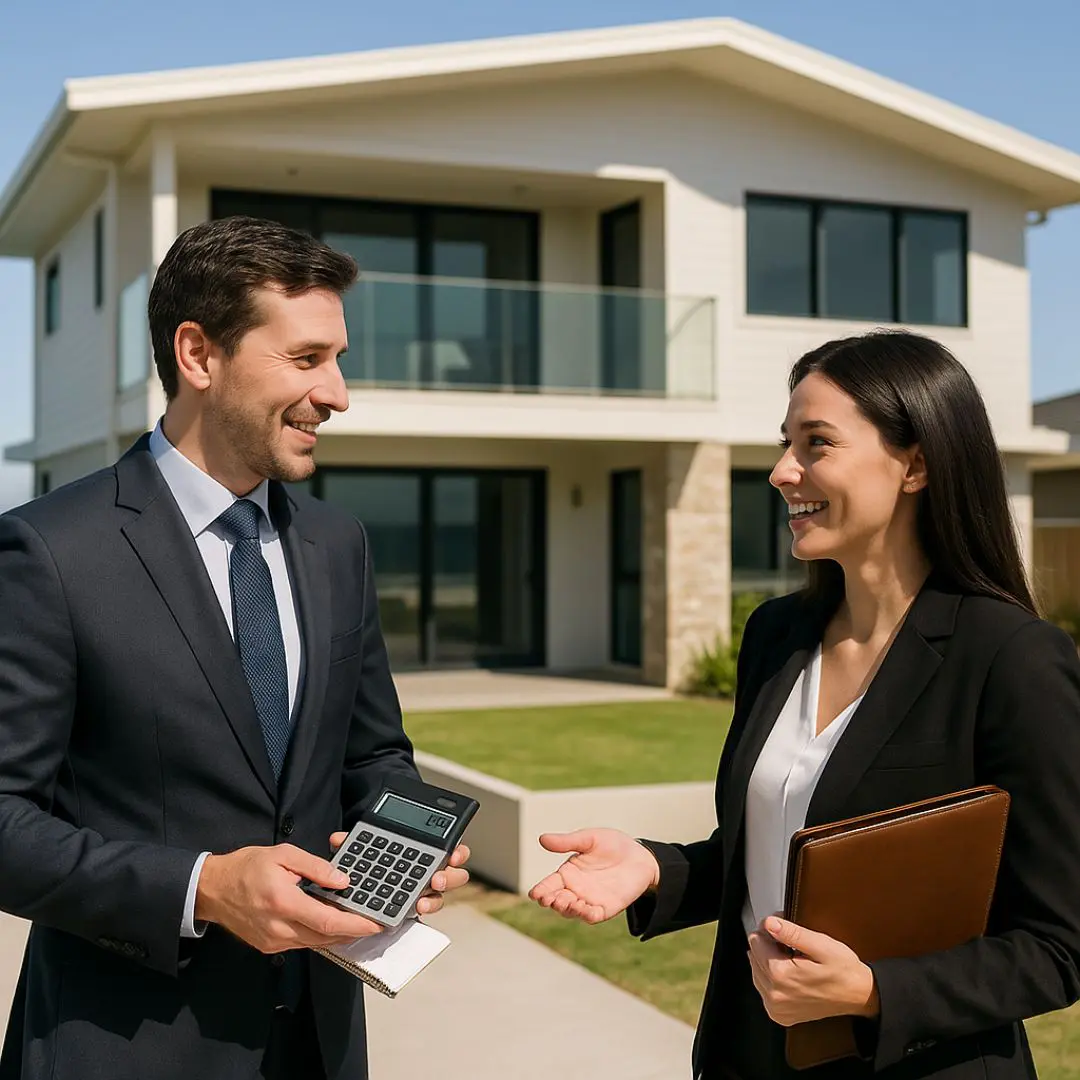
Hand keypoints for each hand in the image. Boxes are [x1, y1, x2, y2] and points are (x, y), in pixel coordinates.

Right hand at [195, 845, 383, 953]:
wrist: (211, 889)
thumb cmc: (246, 867)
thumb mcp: (283, 855)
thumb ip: (315, 868)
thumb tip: (342, 880)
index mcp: (284, 903)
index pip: (328, 921)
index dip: (355, 925)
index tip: (375, 924)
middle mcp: (279, 929)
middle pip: (325, 937)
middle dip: (351, 931)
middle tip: (372, 921)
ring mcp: (273, 942)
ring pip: (315, 944)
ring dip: (336, 934)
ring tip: (354, 920)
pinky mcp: (269, 947)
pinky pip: (302, 944)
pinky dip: (318, 935)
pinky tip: (327, 922)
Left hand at [329, 833, 470, 916]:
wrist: (355, 890)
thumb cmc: (369, 861)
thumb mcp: (362, 847)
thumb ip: (354, 841)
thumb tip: (339, 840)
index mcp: (423, 851)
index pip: (448, 849)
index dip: (457, 852)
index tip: (454, 855)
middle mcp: (427, 872)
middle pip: (452, 875)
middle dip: (449, 877)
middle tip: (436, 879)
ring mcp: (421, 893)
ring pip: (439, 897)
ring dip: (434, 899)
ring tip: (421, 902)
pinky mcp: (409, 910)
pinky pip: (420, 912)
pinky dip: (417, 911)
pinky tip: (412, 910)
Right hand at [528, 829, 660, 923]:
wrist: (640, 856)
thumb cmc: (612, 845)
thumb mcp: (589, 839)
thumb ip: (567, 841)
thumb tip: (542, 839)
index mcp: (568, 873)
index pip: (549, 884)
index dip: (541, 890)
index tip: (535, 894)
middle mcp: (575, 889)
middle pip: (557, 901)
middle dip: (551, 902)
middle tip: (550, 899)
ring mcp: (590, 900)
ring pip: (572, 911)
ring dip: (567, 909)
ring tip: (564, 902)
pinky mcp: (606, 908)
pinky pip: (593, 916)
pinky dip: (588, 915)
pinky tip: (586, 910)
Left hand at [747, 916, 879, 1026]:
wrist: (859, 995)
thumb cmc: (843, 970)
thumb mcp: (821, 945)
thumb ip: (792, 933)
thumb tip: (770, 923)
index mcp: (782, 975)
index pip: (756, 941)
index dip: (769, 929)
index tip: (782, 926)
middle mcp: (775, 994)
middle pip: (753, 956)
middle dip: (768, 944)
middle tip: (790, 942)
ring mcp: (776, 1007)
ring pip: (756, 971)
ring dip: (768, 961)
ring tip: (791, 958)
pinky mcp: (780, 1015)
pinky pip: (763, 989)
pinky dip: (771, 979)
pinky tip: (788, 974)